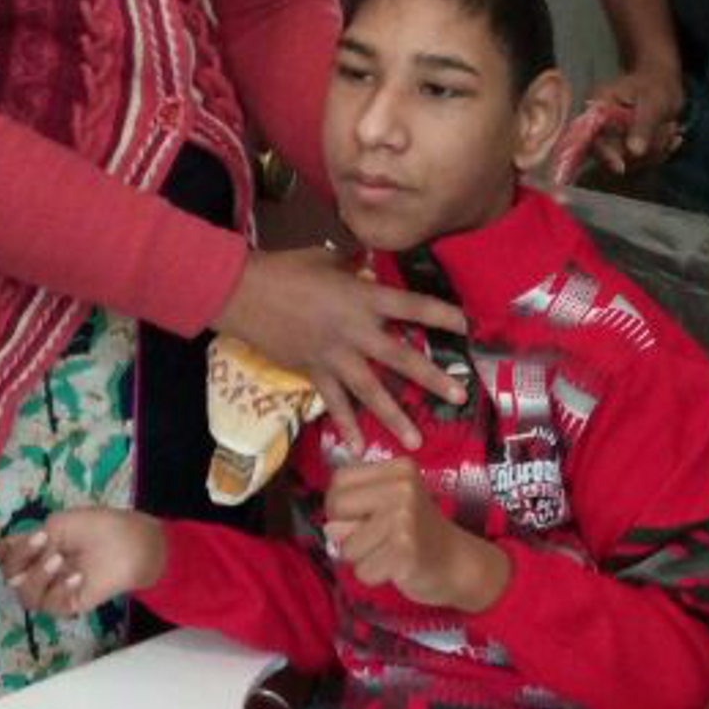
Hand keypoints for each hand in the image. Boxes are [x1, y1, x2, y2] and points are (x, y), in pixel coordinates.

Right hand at [0, 504, 165, 617]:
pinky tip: (77, 576)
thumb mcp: (57, 525)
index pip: (8, 555)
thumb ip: (25, 540)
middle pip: (10, 576)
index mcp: (37, 548)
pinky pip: (50, 604)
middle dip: (19, 559)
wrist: (132, 544)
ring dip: (37, 575)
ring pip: (25, 594)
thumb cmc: (99, 527)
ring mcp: (53, 588)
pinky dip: (60, 589)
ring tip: (59, 559)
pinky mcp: (68, 604)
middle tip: (41, 541)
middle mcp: (41, 570)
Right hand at [223, 249, 469, 452]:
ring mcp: (334, 356)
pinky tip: (359, 448)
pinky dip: (346, 426)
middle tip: (459, 396)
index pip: (411, 307)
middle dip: (432, 378)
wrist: (242, 293)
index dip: (440, 316)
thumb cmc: (285, 269)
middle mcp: (355, 330)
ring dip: (395, 416)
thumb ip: (353, 268)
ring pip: (371, 391)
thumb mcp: (326, 259)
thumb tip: (367, 266)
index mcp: (362, 297)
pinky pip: (334, 403)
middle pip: (401, 357)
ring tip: (416, 441)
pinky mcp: (313, 372)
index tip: (465, 327)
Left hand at [323, 458, 509, 612]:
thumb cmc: (414, 532)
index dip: (339, 505)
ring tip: (389, 552)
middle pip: (336, 508)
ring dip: (362, 558)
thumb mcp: (385, 506)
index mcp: (399, 469)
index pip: (339, 480)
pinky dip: (374, 575)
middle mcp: (403, 488)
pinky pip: (362, 571)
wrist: (457, 563)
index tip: (360, 516)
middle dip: (345, 531)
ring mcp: (405, 519)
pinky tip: (396, 567)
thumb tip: (330, 527)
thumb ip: (352, 509)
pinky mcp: (405, 551)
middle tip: (374, 537)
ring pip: (346, 546)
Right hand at [591, 55, 685, 176]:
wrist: (664, 83)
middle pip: (611, 154)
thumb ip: (643, 125)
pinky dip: (659, 153)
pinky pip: (640, 162)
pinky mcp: (624, 147)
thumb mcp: (653, 102)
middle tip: (668, 130)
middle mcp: (600, 124)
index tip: (620, 168)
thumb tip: (634, 151)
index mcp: (598, 106)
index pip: (592, 136)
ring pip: (630, 161)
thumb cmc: (656, 84)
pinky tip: (672, 138)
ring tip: (670, 127)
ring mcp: (612, 138)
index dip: (604, 153)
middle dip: (644, 150)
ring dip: (656, 151)